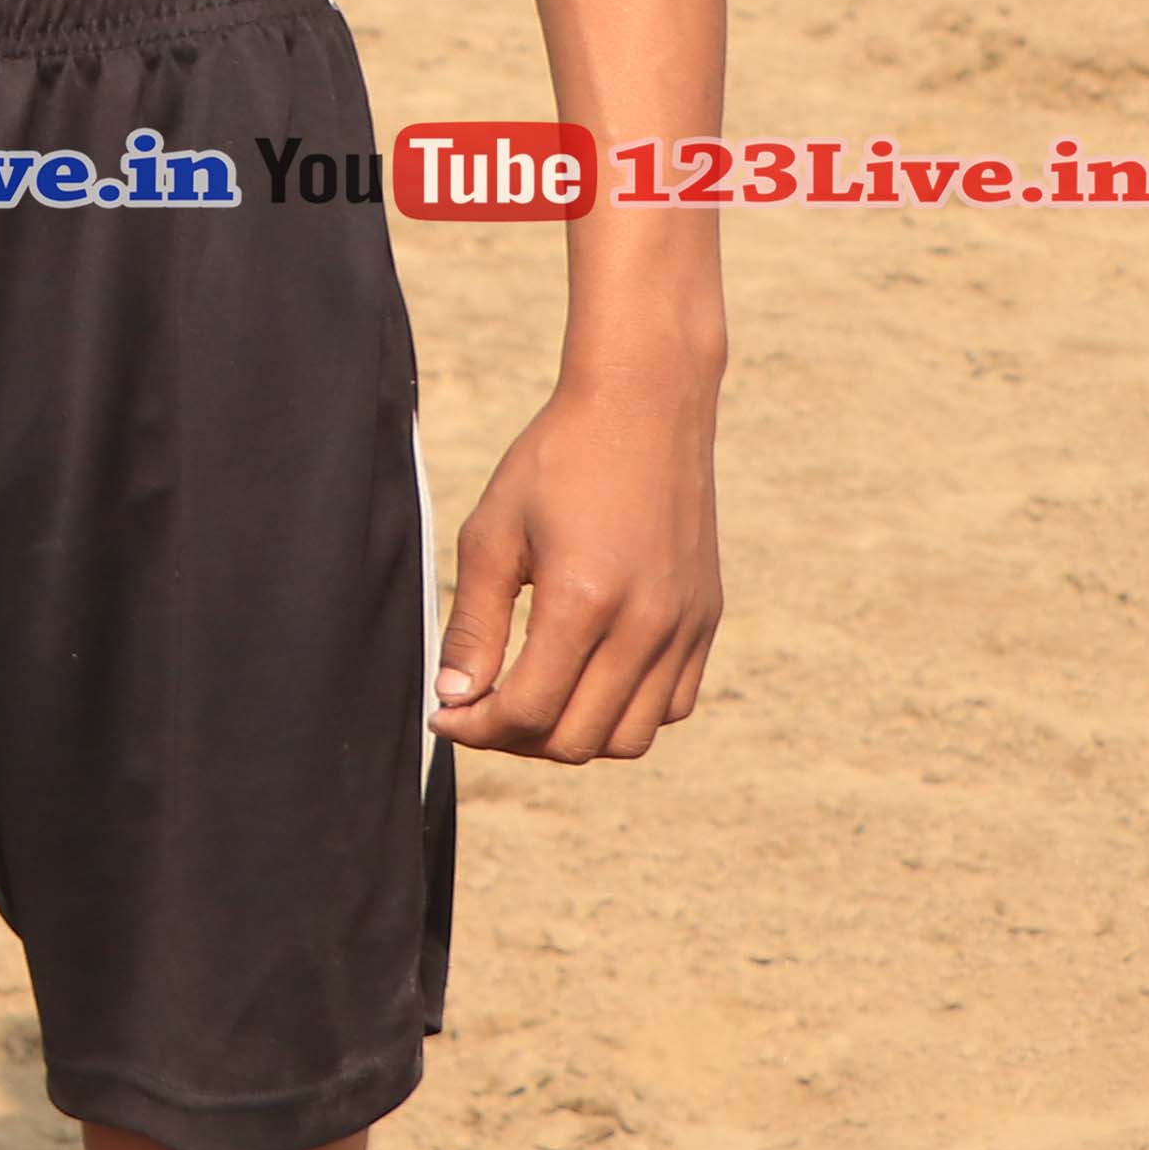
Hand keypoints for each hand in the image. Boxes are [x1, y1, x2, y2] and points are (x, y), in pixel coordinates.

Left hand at [432, 378, 719, 760]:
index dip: (475, 728)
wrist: (645, 409)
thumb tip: (453, 699)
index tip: (442, 714)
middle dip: (514, 739)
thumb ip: (473, 626)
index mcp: (584, 600)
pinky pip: (672, 706)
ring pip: (629, 738)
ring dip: (571, 737)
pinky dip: (624, 714)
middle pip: (578, 740)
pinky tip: (582, 681)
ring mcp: (685, 627)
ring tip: (527, 702)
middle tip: (475, 711)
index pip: (529, 710)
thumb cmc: (555, 462)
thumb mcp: (491, 534)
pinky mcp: (706, 620)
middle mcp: (646, 624)